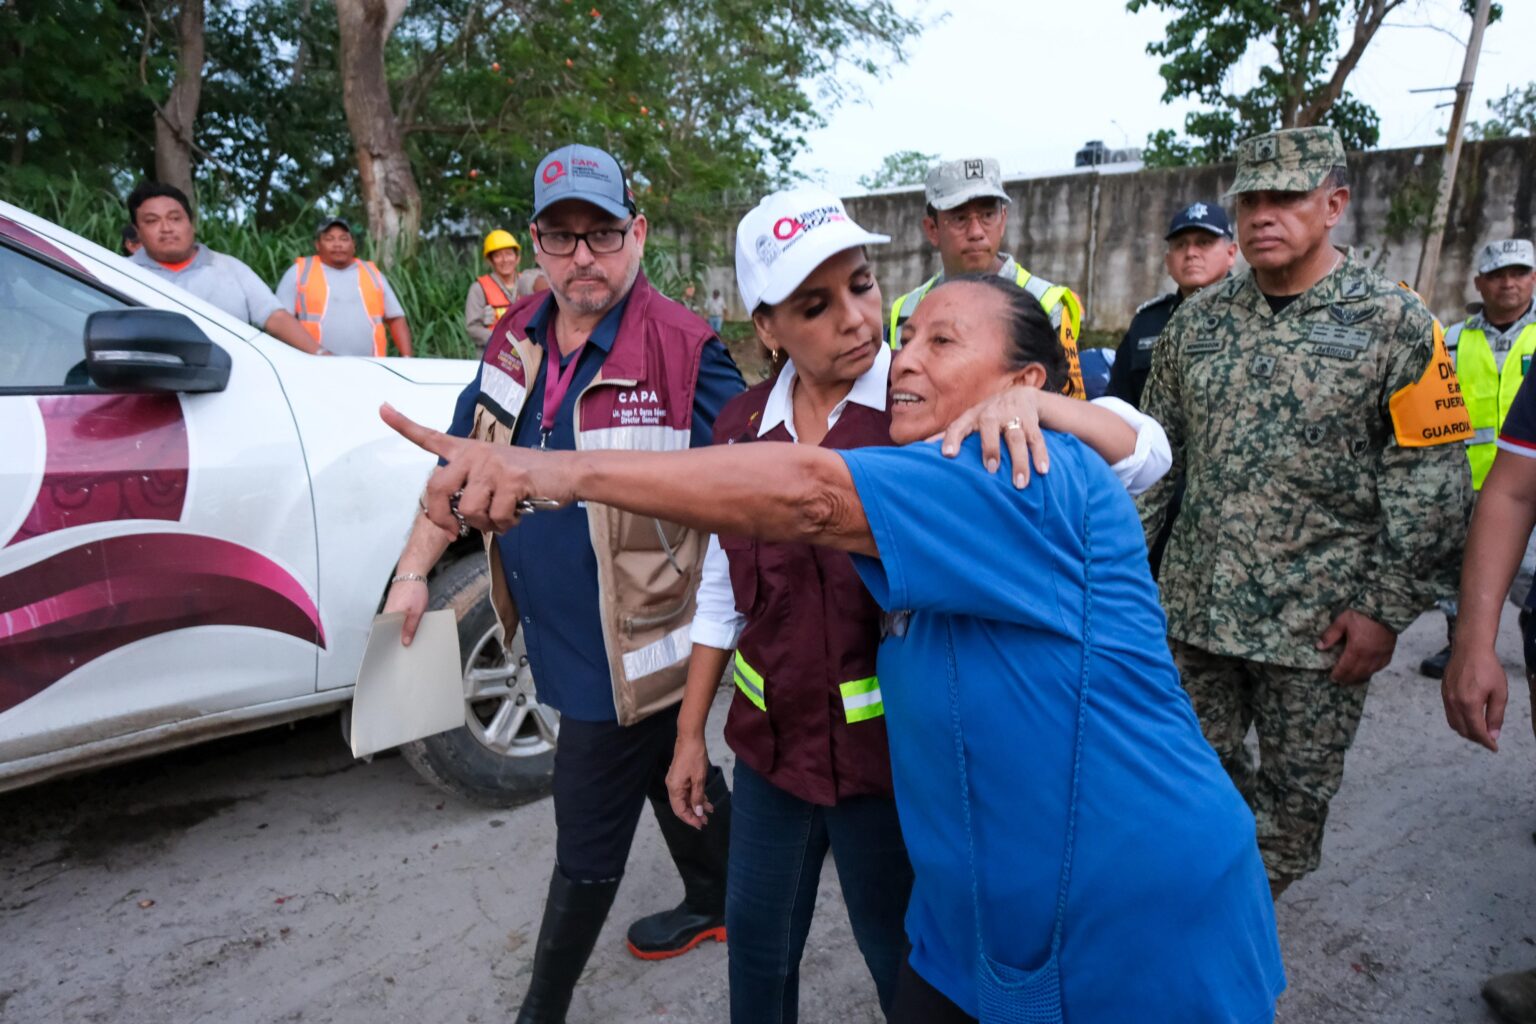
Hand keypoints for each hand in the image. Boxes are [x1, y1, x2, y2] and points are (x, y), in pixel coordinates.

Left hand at [380, 404, 566, 533]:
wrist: (566, 473)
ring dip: (484, 523)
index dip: (404, 425)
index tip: (382, 409)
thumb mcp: (496, 475)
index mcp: (468, 450)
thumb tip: (455, 520)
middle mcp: (476, 454)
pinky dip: (506, 524)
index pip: (431, 437)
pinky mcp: (511, 480)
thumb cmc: (530, 478)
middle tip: (453, 531)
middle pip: (436, 489)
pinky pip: (495, 516)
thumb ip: (471, 489)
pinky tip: (517, 515)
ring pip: (467, 509)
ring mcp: (492, 466)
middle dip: (440, 518)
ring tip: (502, 517)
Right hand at [383, 578, 429, 646]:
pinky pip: (393, 621)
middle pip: (386, 632)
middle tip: (399, 651)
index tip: (387, 655)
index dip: (384, 645)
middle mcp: (385, 614)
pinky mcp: (392, 609)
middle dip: (392, 642)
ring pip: (390, 627)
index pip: (381, 634)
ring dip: (396, 634)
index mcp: (388, 615)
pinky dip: (398, 627)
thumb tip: (405, 642)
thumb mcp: (417, 611)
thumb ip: (410, 627)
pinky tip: (406, 631)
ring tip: (404, 644)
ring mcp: (388, 611)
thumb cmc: (414, 590)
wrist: (412, 574)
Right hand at [666, 734, 712, 828]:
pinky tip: (706, 800)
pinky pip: (687, 791)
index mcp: (674, 788)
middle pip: (682, 806)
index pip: (680, 810)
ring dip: (697, 805)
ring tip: (710, 811)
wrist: (690, 737)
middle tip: (706, 821)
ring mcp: (676, 781)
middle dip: (694, 814)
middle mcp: (673, 786)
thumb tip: (697, 813)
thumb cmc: (694, 756)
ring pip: (686, 799)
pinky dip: (696, 796)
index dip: (690, 819)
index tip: (700, 825)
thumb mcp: (699, 778)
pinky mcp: (681, 776)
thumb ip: (697, 797)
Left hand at [934, 385, 1048, 487]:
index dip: (952, 438)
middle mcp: (991, 413)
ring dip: (1020, 460)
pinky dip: (1041, 455)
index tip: (948, 455)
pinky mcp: (1032, 420)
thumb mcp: (969, 421)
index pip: (958, 425)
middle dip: (991, 448)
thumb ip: (949, 435)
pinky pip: (1037, 439)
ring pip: (1017, 437)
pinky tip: (1043, 471)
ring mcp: (1013, 415)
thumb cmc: (988, 415)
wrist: (1023, 394)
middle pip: (989, 428)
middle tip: (991, 469)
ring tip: (1020, 483)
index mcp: (972, 416)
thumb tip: (919, 449)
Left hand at [1317, 609, 1396, 684]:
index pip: (1345, 668)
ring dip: (1359, 678)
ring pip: (1369, 673)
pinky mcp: (1388, 653)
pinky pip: (1379, 667)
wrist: (1386, 610)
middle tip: (1340, 681)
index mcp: (1356, 649)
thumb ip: (1330, 635)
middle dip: (1347, 679)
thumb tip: (1319, 647)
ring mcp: (1380, 656)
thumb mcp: (1343, 621)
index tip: (1332, 678)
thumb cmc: (1363, 614)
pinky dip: (1371, 672)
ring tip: (1351, 679)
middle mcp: (1369, 656)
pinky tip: (1367, 671)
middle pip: (1357, 674)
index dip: (1338, 675)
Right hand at [1442, 644, 1509, 751]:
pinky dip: (1459, 721)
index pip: (1477, 731)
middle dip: (1476, 738)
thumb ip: (1496, 715)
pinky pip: (1449, 714)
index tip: (1494, 747)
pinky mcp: (1444, 693)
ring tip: (1479, 731)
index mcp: (1469, 704)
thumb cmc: (1488, 668)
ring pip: (1454, 724)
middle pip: (1463, 730)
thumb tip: (1494, 734)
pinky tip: (1469, 717)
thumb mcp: (1499, 692)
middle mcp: (1454, 703)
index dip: (1486, 742)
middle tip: (1489, 739)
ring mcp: (1447, 698)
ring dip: (1466, 731)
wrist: (1470, 648)